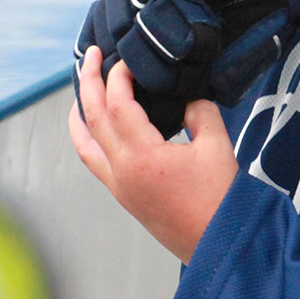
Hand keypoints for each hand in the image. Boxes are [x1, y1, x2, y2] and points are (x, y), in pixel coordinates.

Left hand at [70, 47, 237, 263]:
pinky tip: (97, 127)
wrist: (219, 242)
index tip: (127, 58)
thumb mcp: (217, 146)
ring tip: (81, 90)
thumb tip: (187, 100)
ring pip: (83, 143)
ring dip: (79, 112)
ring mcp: (118, 185)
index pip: (117, 104)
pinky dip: (88, 137)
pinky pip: (93, 160)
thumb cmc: (220, 198)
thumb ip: (200, 113)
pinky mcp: (124, 195)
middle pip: (92, 119)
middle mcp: (121, 171)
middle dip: (88, 82)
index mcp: (143, 156)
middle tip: (90, 56)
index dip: (119, 76)